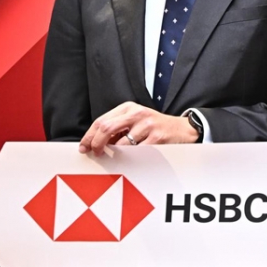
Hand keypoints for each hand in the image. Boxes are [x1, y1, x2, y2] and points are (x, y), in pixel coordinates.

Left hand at [79, 102, 198, 153]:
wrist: (183, 129)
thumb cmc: (155, 127)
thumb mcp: (135, 121)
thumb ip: (117, 128)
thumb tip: (95, 143)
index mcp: (128, 108)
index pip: (101, 121)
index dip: (89, 136)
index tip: (84, 147)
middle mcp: (137, 113)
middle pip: (106, 128)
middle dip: (97, 144)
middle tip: (96, 154)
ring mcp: (148, 124)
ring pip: (121, 144)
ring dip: (115, 155)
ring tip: (117, 158)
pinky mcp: (157, 137)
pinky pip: (137, 152)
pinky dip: (131, 158)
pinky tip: (132, 158)